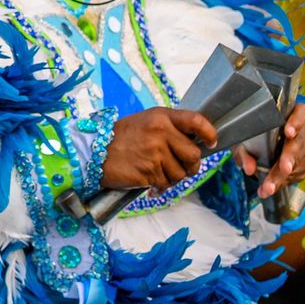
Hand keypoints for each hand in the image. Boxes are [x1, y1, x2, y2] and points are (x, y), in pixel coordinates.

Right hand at [99, 108, 216, 191]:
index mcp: (161, 117)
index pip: (196, 121)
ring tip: (157, 173)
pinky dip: (160, 186)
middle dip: (191, 166)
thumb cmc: (122, 138)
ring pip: (181, 173)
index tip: (211, 142)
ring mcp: (154, 152)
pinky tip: (150, 182)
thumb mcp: (146, 123)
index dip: (209, 133)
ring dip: (172, 178)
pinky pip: (166, 183)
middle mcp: (159, 132)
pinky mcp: (148, 171)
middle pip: (193, 155)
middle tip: (182, 168)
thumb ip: (170, 129)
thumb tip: (197, 143)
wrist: (93, 152)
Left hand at [238, 101, 304, 198]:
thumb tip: (249, 169)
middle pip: (298, 142)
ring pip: (298, 161)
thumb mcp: (242, 142)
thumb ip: (244, 153)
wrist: (259, 147)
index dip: (297, 121)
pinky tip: (271, 188)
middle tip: (284, 168)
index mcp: (288, 115)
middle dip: (290, 157)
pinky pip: (297, 172)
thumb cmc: (251, 138)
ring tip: (268, 187)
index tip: (288, 132)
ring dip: (282, 176)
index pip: (300, 113)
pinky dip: (283, 181)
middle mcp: (301, 130)